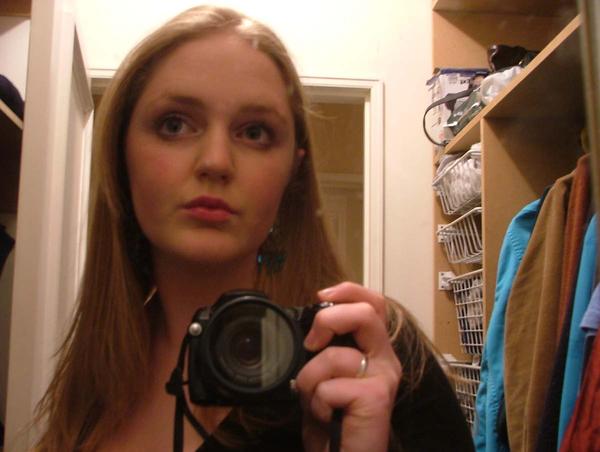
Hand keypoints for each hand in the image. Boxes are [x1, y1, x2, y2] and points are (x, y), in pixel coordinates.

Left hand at [295, 282, 402, 451]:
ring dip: (311, 381)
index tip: (322, 295)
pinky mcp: (376, 397)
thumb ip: (325, 350)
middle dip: (329, 319)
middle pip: (365, 313)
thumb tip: (308, 327)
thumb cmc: (334, 419)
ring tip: (319, 402)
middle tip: (311, 344)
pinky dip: (317, 405)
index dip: (349, 291)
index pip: (372, 304)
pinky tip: (328, 417)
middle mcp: (386, 359)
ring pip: (335, 355)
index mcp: (374, 349)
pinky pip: (328, 387)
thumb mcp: (325, 376)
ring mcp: (384, 377)